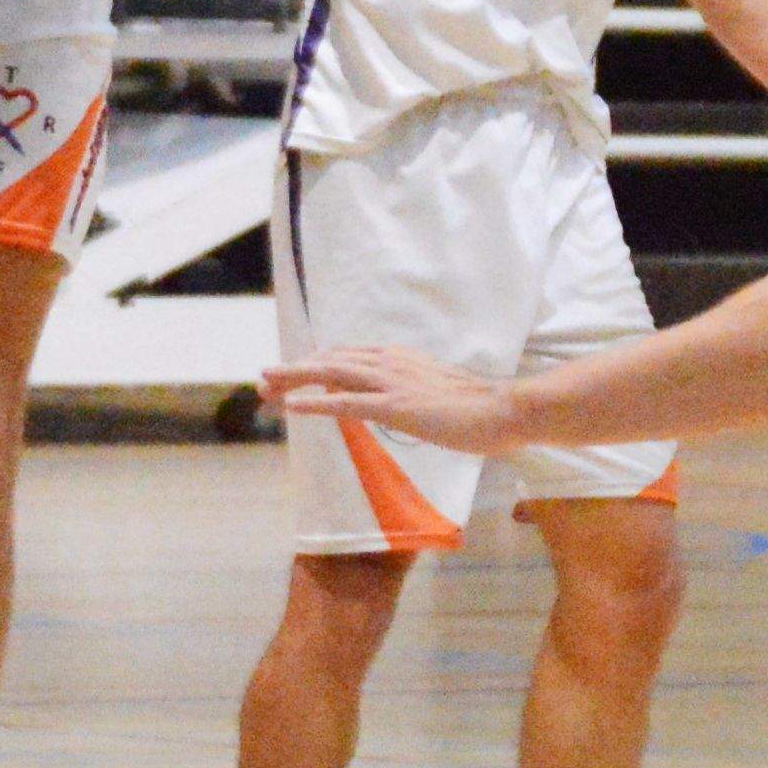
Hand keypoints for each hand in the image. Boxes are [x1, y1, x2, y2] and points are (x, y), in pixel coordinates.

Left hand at [264, 346, 536, 456]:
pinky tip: (291, 408)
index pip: (343, 357)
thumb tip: (392, 401)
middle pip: (328, 361)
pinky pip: (345, 402)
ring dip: (293, 380)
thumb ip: (408, 391)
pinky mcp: (396, 406)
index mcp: (396, 358)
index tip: (288, 377)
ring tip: (264, 388)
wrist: (504, 410)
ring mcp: (391, 383)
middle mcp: (388, 363)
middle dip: (293, 371)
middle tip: (263, 382)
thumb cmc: (475, 408)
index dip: (311, 365)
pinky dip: (314, 404)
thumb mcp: (432, 392)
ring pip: (329, 374)